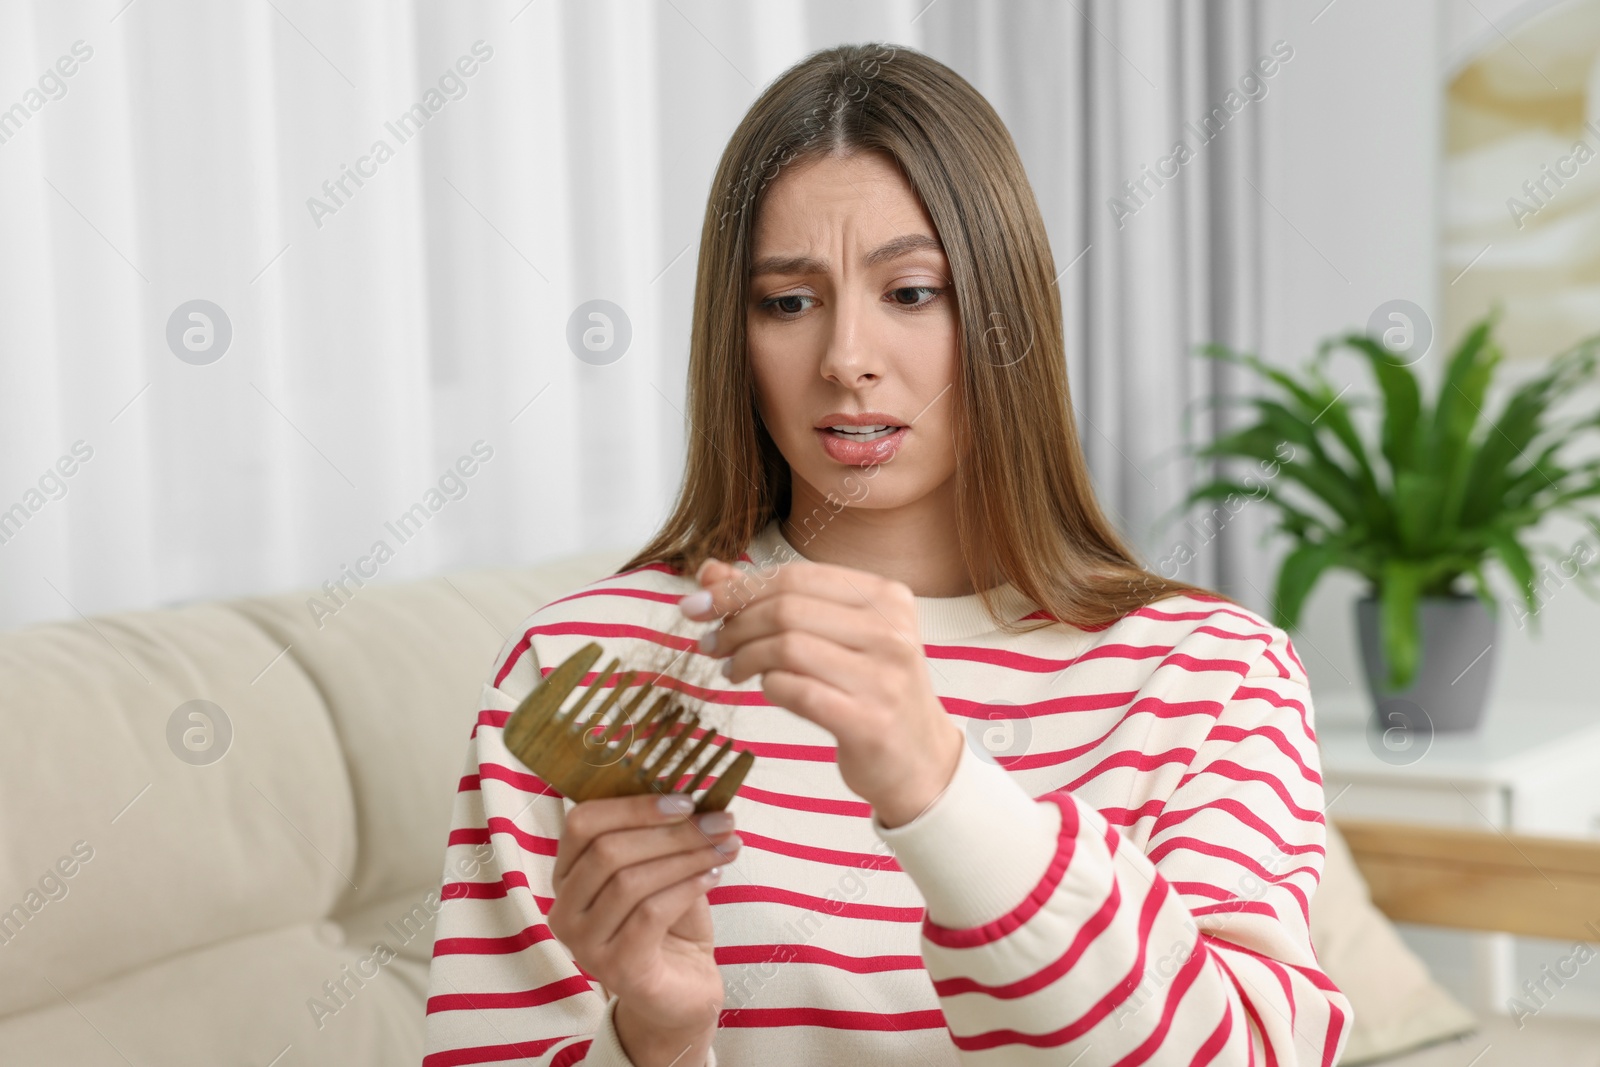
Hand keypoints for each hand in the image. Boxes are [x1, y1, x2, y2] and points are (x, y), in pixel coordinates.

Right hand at [546, 793, 740, 1060]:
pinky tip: (713, 877)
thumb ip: (664, 834)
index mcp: (568, 874)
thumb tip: (696, 792)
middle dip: (672, 831)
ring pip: (630, 882)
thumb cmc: (670, 921)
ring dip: (686, 857)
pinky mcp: (615, 969)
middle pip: (608, 850)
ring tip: (724, 847)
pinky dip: (686, 889)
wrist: (682, 990)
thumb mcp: (663, 868)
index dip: (634, 806)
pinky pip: (649, 915)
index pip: (582, 824)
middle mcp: (564, 908)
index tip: (686, 799)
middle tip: (720, 822)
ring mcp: (584, 943)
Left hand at [681, 557, 963, 827]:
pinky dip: (768, 686)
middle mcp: (890, 630)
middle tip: (711, 642)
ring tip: (731, 669)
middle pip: (787, 609)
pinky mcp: (869, 721)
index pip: (795, 576)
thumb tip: (710, 573)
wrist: (919, 761)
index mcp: (886, 597)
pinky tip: (764, 689)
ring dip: (744, 657)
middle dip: (735, 623)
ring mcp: (883, 676)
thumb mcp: (834, 635)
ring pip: (787, 647)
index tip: (700, 605)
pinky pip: (796, 691)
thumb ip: (774, 600)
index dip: (738, 587)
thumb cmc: (870, 690)